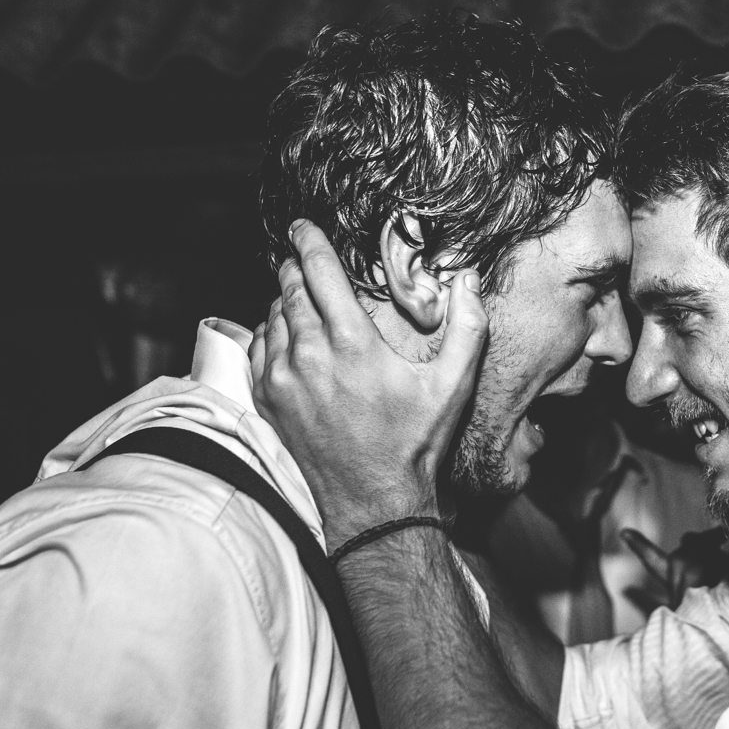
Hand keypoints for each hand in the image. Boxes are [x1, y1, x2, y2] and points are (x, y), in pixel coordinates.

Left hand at [251, 220, 487, 539]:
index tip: (303, 226)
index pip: (319, 271)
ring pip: (272, 315)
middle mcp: (310, 355)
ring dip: (286, 301)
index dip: (309, 240)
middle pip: (291, 287)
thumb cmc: (415, 444)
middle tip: (306, 258)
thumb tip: (469, 278)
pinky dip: (270, 333)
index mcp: (353, 343)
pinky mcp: (267, 401)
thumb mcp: (454, 385)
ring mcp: (282, 379)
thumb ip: (467, 326)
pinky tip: (289, 337)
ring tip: (304, 300)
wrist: (373, 502)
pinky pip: (258, 348)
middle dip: (298, 267)